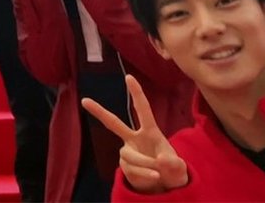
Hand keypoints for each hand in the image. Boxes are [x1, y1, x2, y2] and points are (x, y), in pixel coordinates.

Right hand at [83, 75, 188, 193]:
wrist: (165, 188)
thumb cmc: (173, 171)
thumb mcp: (180, 168)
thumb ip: (174, 164)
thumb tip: (160, 160)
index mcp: (150, 132)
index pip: (143, 109)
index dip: (136, 93)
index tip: (129, 77)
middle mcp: (135, 139)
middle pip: (114, 123)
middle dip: (99, 111)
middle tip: (84, 100)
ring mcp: (127, 151)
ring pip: (129, 156)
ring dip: (144, 166)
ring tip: (158, 175)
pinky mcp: (124, 165)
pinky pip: (130, 170)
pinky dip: (142, 176)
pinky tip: (152, 179)